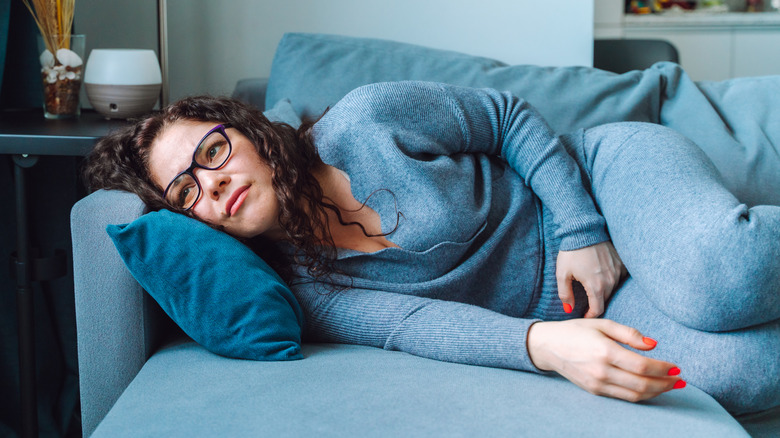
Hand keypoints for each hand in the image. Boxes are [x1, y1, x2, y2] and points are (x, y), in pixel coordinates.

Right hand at [527, 319, 684, 402]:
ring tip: (670, 385)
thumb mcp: (602, 323)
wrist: (548, 346)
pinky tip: (650, 388)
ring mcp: (597, 383)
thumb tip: (653, 344)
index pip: (642, 366)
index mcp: (604, 350)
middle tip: (679, 379)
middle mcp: (601, 370)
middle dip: (665, 383)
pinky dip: (641, 395)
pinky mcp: (594, 390)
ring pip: (634, 395)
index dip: (663, 368)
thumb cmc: (576, 331)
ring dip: (656, 392)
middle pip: (642, 384)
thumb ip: (629, 333)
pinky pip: (623, 397)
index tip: (676, 366)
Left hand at [556, 241, 626, 317]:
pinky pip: (619, 277)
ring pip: (613, 289)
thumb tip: (568, 309)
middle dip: (596, 303)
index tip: (585, 314)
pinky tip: (602, 275)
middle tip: (587, 301)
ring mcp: (617, 271)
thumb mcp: (562, 274)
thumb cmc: (571, 252)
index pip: (598, 310)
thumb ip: (565, 294)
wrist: (584, 231)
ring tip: (592, 286)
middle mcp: (610, 281)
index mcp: (596, 286)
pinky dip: (611, 279)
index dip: (591, 315)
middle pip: (605, 300)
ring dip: (603, 291)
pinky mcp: (621, 263)